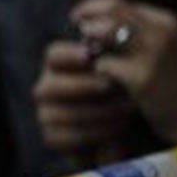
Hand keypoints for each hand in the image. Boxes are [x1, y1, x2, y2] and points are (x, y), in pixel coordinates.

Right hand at [33, 37, 135, 160]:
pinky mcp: (54, 138)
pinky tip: (117, 128)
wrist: (129, 130)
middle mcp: (49, 88)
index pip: (54, 55)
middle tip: (109, 85)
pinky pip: (66, 137)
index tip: (88, 56)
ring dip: (96, 112)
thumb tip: (106, 38)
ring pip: (58, 114)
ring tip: (125, 109)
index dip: (68, 55)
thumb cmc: (126, 93)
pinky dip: (95, 133)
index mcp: (62, 66)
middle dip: (82, 86)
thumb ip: (113, 55)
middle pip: (49, 86)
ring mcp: (48, 114)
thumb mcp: (123, 71)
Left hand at [70, 0, 176, 143]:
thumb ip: (132, 31)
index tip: (77, 18)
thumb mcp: (159, 48)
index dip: (89, 8)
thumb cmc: (169, 81)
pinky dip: (98, 71)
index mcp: (165, 23)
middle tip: (80, 40)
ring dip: (90, 48)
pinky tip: (105, 82)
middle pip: (107, 16)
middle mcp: (162, 34)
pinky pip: (103, 65)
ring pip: (101, 36)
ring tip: (95, 62)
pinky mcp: (142, 78)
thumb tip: (88, 24)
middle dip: (87, 27)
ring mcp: (153, 55)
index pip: (116, 3)